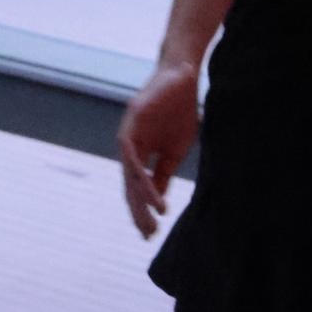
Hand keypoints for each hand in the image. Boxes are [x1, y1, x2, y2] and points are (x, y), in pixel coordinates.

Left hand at [119, 60, 200, 238]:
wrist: (183, 77)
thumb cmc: (179, 111)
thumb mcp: (174, 150)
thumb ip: (164, 173)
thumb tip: (157, 201)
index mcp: (140, 154)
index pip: (137, 187)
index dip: (143, 209)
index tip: (151, 232)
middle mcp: (130, 148)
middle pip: (129, 185)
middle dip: (138, 211)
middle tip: (148, 234)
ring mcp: (128, 135)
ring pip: (129, 175)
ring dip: (140, 198)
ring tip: (152, 218)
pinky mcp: (131, 123)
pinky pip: (132, 156)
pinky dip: (141, 176)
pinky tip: (148, 192)